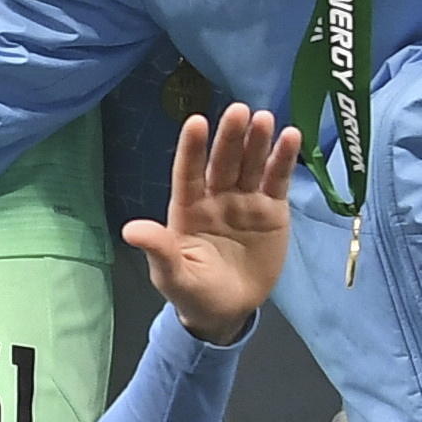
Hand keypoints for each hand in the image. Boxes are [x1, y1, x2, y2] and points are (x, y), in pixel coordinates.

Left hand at [122, 103, 297, 343]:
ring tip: (265, 118)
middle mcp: (216, 197)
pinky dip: (284, 160)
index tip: (196, 122)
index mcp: (187, 208)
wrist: (228, 311)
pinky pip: (277, 180)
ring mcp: (245, 201)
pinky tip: (291, 137)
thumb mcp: (173, 275)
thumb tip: (130, 230)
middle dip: (230, 137)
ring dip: (257, 141)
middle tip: (239, 111)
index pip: (188, 172)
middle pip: (223, 162)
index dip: (192, 148)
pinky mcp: (272, 210)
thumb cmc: (192, 291)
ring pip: (250, 164)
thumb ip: (159, 250)